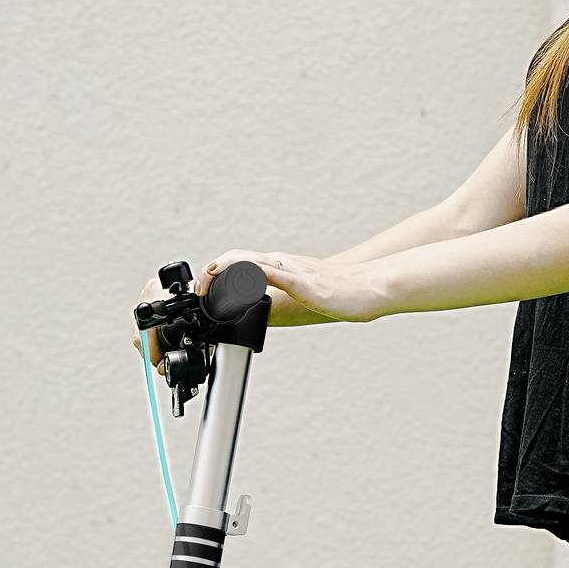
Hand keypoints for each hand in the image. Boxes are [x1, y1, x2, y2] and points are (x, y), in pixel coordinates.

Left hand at [197, 250, 384, 326]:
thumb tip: (264, 309)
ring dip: (223, 270)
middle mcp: (282, 263)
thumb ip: (287, 295)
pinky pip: (273, 273)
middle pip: (237, 259)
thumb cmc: (343, 293)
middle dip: (211, 272)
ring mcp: (292, 271)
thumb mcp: (305, 293)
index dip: (216, 272)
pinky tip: (238, 282)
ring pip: (249, 261)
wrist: (372, 287)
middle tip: (196, 291)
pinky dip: (251, 275)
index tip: (202, 290)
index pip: (241, 263)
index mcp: (281, 267)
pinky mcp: (303, 282)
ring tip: (205, 284)